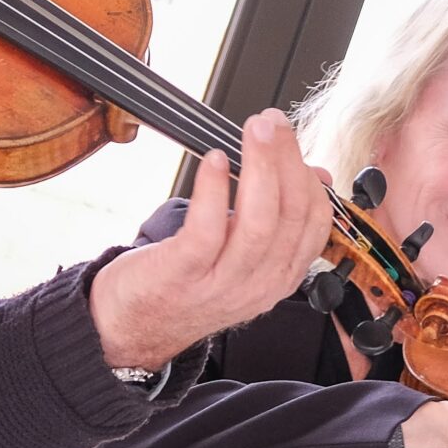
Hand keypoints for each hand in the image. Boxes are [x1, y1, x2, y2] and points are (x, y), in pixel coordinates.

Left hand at [88, 109, 330, 369]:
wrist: (133, 325)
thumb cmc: (185, 282)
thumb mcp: (241, 253)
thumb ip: (276, 218)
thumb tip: (315, 174)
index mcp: (280, 276)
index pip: (315, 224)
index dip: (307, 176)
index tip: (288, 137)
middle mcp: (259, 284)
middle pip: (290, 217)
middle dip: (286, 161)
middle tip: (272, 122)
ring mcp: (223, 284)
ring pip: (259, 224)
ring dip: (260, 168)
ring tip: (254, 131)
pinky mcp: (184, 275)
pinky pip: (208, 231)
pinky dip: (215, 191)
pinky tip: (215, 161)